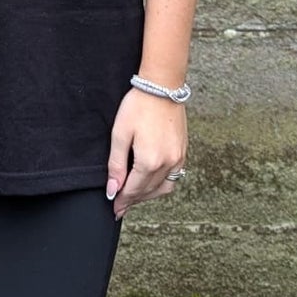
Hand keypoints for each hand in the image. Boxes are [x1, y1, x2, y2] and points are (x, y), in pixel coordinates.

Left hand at [105, 90, 185, 218]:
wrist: (162, 87)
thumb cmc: (138, 106)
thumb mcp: (120, 134)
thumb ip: (116, 165)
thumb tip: (113, 190)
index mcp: (150, 161)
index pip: (133, 190)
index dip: (122, 200)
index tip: (114, 209)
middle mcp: (167, 163)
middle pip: (148, 191)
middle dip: (133, 200)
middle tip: (121, 206)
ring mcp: (178, 158)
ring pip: (163, 188)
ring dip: (147, 195)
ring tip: (134, 196)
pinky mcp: (183, 151)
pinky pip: (173, 177)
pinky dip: (160, 185)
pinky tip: (150, 182)